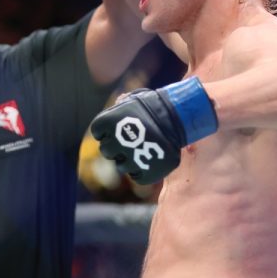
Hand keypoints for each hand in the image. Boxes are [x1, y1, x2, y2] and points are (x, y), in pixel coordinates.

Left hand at [90, 77, 217, 183]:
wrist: (178, 117)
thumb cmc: (155, 106)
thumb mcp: (134, 101)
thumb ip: (121, 107)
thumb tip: (118, 104)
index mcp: (107, 123)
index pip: (97, 132)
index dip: (106, 131)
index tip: (117, 128)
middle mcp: (115, 143)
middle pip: (106, 151)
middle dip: (116, 147)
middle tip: (131, 141)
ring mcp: (130, 160)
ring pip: (121, 166)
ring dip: (129, 159)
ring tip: (143, 149)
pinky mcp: (146, 173)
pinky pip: (137, 176)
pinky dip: (142, 170)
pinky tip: (150, 159)